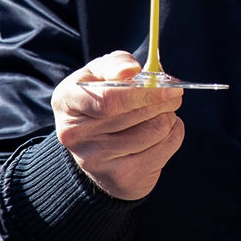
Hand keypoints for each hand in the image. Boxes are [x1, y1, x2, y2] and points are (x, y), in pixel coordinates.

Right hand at [52, 51, 183, 199]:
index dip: (144, 92)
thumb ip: (116, 64)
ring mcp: (97, 160)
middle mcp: (75, 134)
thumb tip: (131, 70)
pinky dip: (173, 133)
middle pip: (138, 114)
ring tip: (160, 113)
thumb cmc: (102, 101)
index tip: (168, 85)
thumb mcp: (101, 75)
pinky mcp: (123, 177)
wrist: (97, 152)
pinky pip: (167, 146)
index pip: (110, 100)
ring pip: (157, 128)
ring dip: (169, 116)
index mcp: (66, 101)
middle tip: (173, 94)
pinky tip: (160, 132)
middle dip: (164, 100)